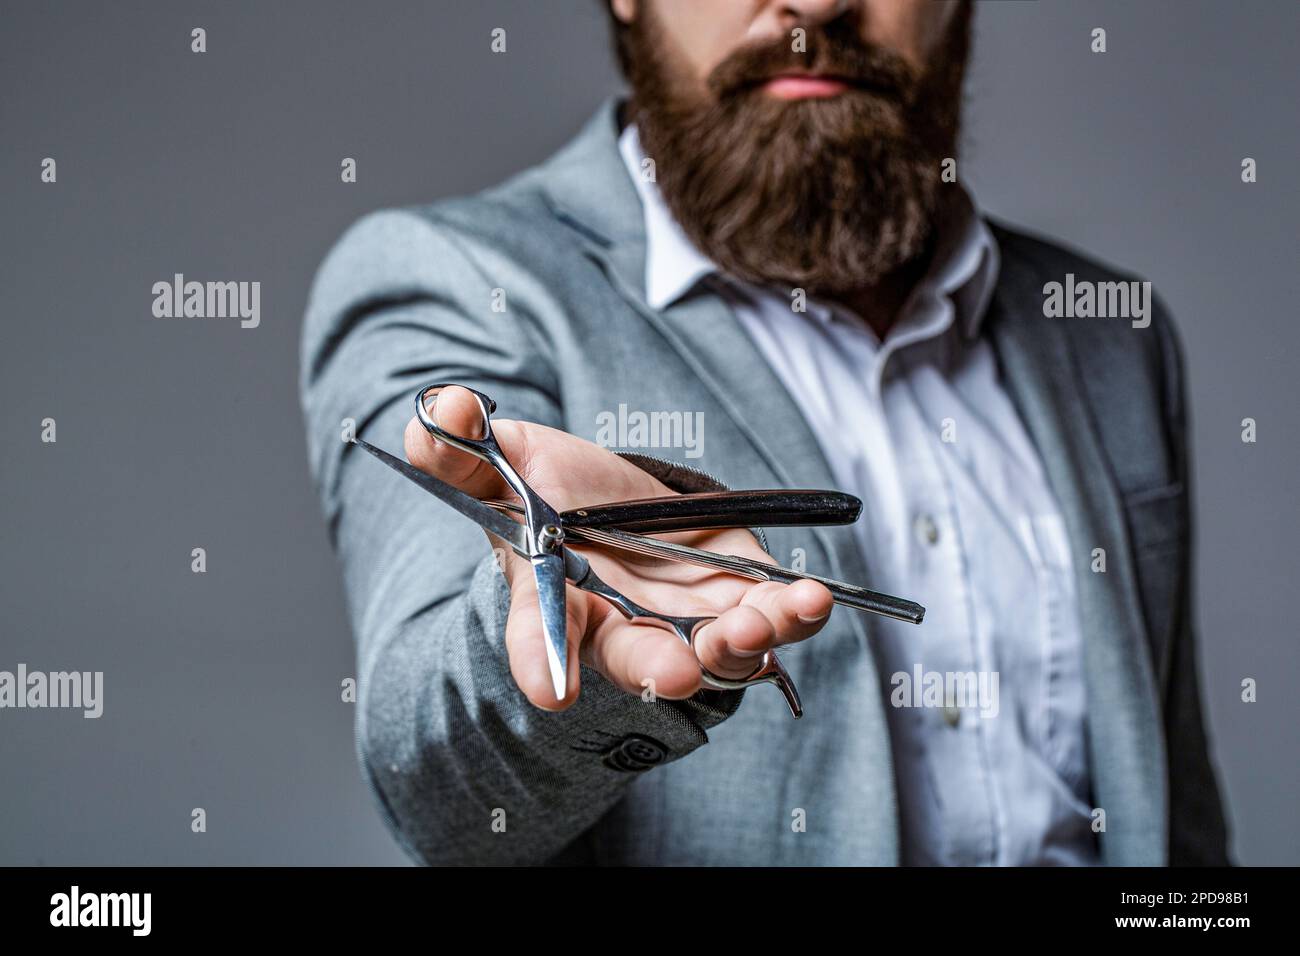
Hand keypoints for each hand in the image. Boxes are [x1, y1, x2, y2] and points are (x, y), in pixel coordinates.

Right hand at [405, 386, 833, 710]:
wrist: (612, 503)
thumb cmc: (546, 495)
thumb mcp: (499, 464)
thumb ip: (463, 448)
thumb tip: (449, 406)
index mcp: (554, 603)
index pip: (541, 639)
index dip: (543, 663)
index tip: (550, 690)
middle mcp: (624, 626)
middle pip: (642, 660)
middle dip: (660, 668)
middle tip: (677, 671)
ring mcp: (690, 617)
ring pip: (720, 649)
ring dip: (742, 642)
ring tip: (756, 622)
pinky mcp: (743, 589)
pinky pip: (775, 613)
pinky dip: (795, 612)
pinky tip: (812, 597)